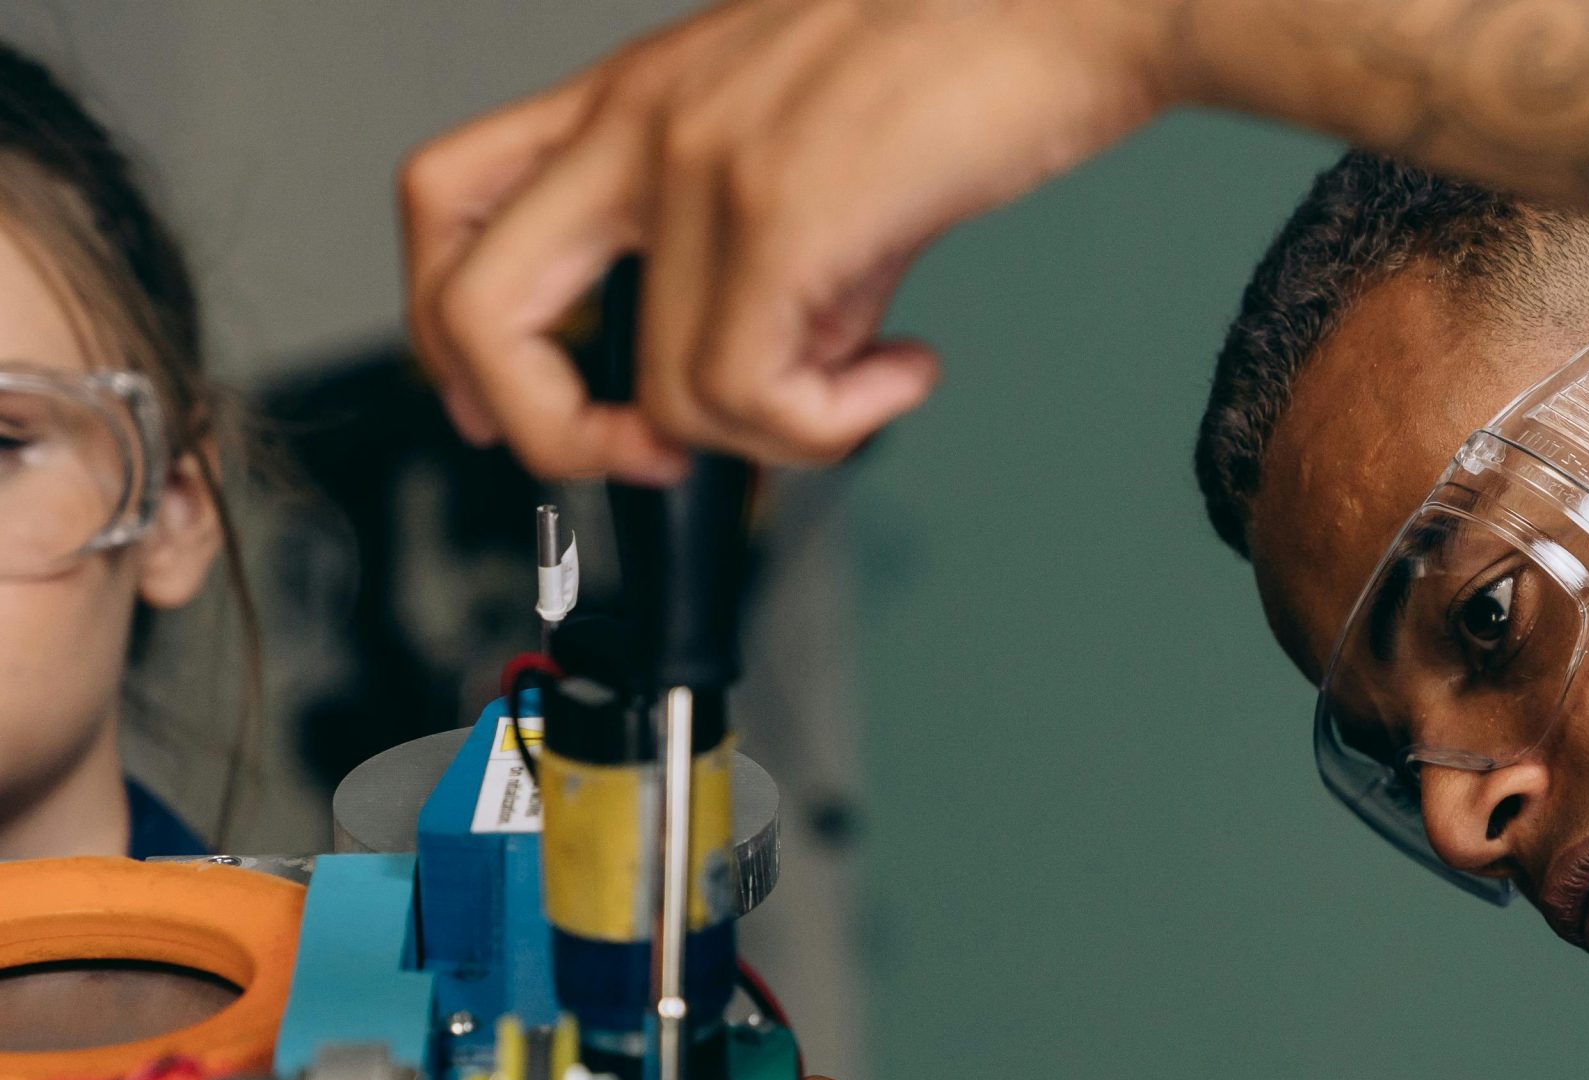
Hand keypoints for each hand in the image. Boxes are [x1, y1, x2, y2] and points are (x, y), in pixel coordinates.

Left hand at [401, 0, 1174, 480]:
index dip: (451, 333)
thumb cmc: (969, 60)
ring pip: (657, 395)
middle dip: (545, 430)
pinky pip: (749, 399)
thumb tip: (770, 386)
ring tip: (870, 384)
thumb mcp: (814, 154)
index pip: (449, 201)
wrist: (1076, 5)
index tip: (504, 402)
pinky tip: (905, 370)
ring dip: (775, 436)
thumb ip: (758, 264)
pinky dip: (832, 427)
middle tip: (642, 462)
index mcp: (636, 95)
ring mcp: (701, 165)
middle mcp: (644, 121)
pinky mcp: (780, 213)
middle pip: (476, 309)